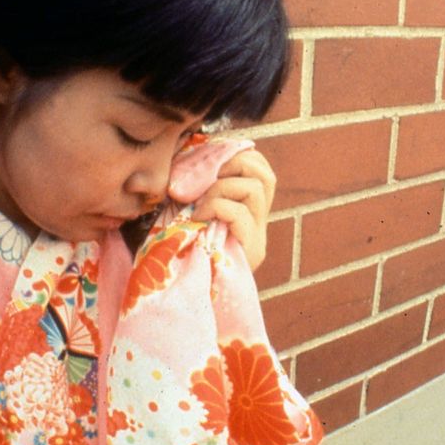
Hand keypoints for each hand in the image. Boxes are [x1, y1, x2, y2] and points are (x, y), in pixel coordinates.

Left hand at [189, 149, 276, 270]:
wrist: (181, 290)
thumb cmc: (178, 246)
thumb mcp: (190, 208)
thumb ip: (199, 186)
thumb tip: (196, 153)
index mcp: (248, 210)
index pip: (262, 171)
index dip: (241, 156)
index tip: (212, 158)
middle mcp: (259, 222)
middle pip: (266, 176)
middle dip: (235, 164)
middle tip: (207, 177)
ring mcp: (258, 237)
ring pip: (254, 189)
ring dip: (220, 188)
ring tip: (199, 204)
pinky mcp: (251, 250)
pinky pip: (239, 212)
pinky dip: (215, 206)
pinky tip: (198, 218)